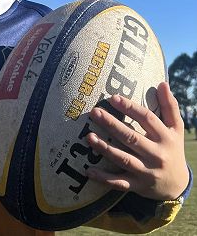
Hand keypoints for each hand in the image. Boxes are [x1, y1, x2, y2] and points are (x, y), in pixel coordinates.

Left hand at [85, 82, 188, 199]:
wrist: (178, 185)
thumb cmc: (172, 149)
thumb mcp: (176, 128)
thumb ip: (169, 106)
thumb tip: (162, 83)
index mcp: (165, 138)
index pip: (147, 119)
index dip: (130, 108)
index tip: (113, 97)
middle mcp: (156, 155)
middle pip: (132, 138)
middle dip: (112, 125)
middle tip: (95, 112)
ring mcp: (146, 172)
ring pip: (124, 159)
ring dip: (105, 148)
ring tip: (88, 136)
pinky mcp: (137, 185)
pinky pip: (119, 183)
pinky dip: (104, 178)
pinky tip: (88, 170)